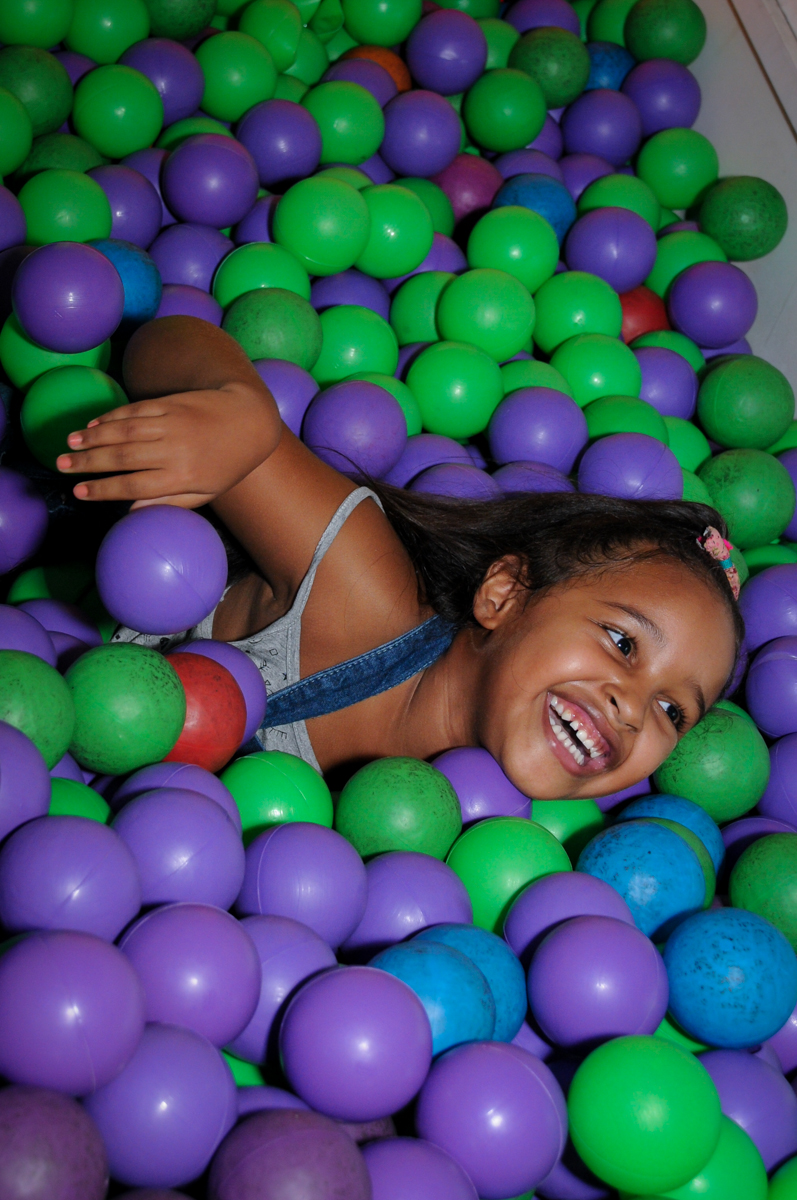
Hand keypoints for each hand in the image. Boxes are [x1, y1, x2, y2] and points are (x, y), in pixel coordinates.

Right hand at [56, 381, 280, 508]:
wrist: (250, 421)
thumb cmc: (228, 463)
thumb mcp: (206, 491)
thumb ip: (169, 502)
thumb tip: (131, 512)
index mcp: (183, 476)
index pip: (134, 485)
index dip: (104, 489)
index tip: (79, 492)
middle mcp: (174, 450)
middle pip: (122, 457)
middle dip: (88, 463)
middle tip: (61, 467)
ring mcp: (171, 423)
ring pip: (124, 431)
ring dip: (93, 437)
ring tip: (70, 444)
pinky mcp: (171, 404)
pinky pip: (135, 411)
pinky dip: (112, 417)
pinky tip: (94, 424)